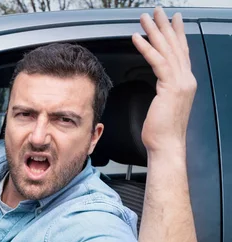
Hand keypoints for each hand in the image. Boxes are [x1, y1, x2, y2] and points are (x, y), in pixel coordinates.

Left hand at [132, 7, 196, 155]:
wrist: (166, 145)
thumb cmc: (161, 132)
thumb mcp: (163, 107)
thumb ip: (163, 92)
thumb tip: (158, 87)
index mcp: (185, 83)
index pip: (181, 52)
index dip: (176, 34)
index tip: (172, 19)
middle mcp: (186, 79)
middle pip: (175, 46)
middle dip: (166, 26)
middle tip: (158, 10)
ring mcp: (181, 82)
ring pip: (167, 50)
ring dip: (154, 31)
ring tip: (145, 17)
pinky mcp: (170, 87)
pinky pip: (157, 61)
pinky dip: (146, 48)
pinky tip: (137, 37)